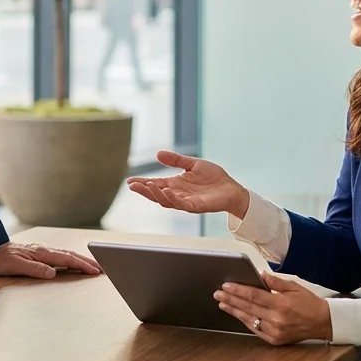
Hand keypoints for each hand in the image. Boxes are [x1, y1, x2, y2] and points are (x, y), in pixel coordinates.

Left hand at [0, 242, 103, 278]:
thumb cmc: (1, 261)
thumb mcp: (16, 267)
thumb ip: (35, 270)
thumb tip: (53, 273)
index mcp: (42, 253)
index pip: (67, 259)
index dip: (82, 265)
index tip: (96, 270)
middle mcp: (44, 251)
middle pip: (70, 255)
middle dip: (87, 261)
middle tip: (103, 268)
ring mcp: (42, 252)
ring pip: (66, 255)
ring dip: (80, 260)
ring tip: (93, 266)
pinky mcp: (38, 254)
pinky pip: (59, 257)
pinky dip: (70, 260)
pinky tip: (73, 263)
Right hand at [126, 150, 250, 217]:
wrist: (231, 188)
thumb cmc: (213, 177)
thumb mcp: (192, 164)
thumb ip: (176, 160)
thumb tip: (157, 154)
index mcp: (175, 184)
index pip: (155, 184)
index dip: (143, 183)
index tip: (130, 181)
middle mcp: (178, 194)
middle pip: (157, 194)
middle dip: (144, 191)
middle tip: (133, 186)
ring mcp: (186, 201)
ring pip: (166, 201)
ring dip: (156, 194)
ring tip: (148, 186)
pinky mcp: (196, 206)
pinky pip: (182, 204)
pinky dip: (172, 198)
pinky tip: (166, 191)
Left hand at [215, 272, 332, 345]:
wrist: (324, 323)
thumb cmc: (310, 303)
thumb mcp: (295, 287)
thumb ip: (276, 282)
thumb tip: (260, 275)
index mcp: (281, 303)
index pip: (253, 295)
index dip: (238, 290)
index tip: (226, 286)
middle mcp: (277, 318)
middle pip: (248, 307)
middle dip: (230, 299)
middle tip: (218, 294)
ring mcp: (275, 331)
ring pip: (249, 319)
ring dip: (234, 311)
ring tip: (223, 304)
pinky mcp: (275, 340)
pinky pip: (256, 330)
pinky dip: (245, 321)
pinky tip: (237, 315)